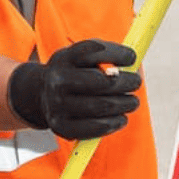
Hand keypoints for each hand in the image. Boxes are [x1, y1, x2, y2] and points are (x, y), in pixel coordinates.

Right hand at [7, 39, 141, 139]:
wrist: (42, 94)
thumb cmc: (74, 73)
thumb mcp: (82, 57)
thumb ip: (106, 57)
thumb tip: (134, 63)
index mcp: (64, 58)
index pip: (93, 50)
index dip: (116, 53)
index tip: (132, 57)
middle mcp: (58, 80)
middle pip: (101, 82)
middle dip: (126, 82)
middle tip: (136, 82)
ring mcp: (57, 105)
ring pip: (100, 106)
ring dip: (124, 104)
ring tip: (133, 101)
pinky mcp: (61, 126)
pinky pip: (93, 128)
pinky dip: (113, 123)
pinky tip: (121, 118)